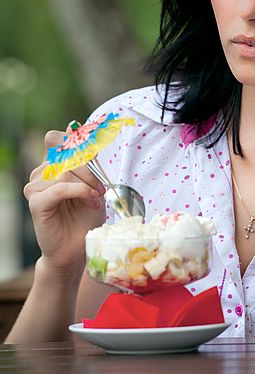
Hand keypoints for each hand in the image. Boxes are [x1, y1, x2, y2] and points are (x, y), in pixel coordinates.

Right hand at [24, 126, 106, 276]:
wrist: (79, 247)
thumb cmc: (85, 216)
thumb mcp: (93, 183)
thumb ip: (85, 159)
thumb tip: (73, 127)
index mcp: (53, 165)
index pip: (55, 138)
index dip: (73, 141)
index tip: (93, 155)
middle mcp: (41, 173)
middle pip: (65, 154)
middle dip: (90, 170)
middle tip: (101, 188)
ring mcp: (36, 187)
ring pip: (64, 170)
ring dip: (86, 184)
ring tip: (95, 199)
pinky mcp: (36, 203)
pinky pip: (59, 187)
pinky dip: (79, 192)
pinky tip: (90, 201)